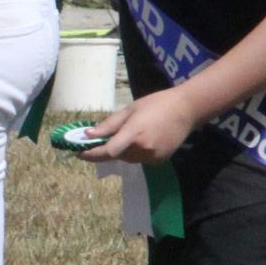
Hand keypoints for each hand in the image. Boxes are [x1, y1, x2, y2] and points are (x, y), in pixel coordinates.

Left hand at [79, 87, 202, 165]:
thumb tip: (89, 135)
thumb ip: (109, 125)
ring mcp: (153, 156)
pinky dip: (135, 152)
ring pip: (128, 159)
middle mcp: (143, 148)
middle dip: (107, 149)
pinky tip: (143, 138)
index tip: (79, 153)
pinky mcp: (160, 161)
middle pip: (117, 155)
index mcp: (134, 133)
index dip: (92, 155)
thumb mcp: (130, 110)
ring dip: (122, 151)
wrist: (186, 109)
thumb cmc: (156, 104)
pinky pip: (140, 159)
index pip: (108, 151)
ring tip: (129, 133)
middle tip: (102, 139)